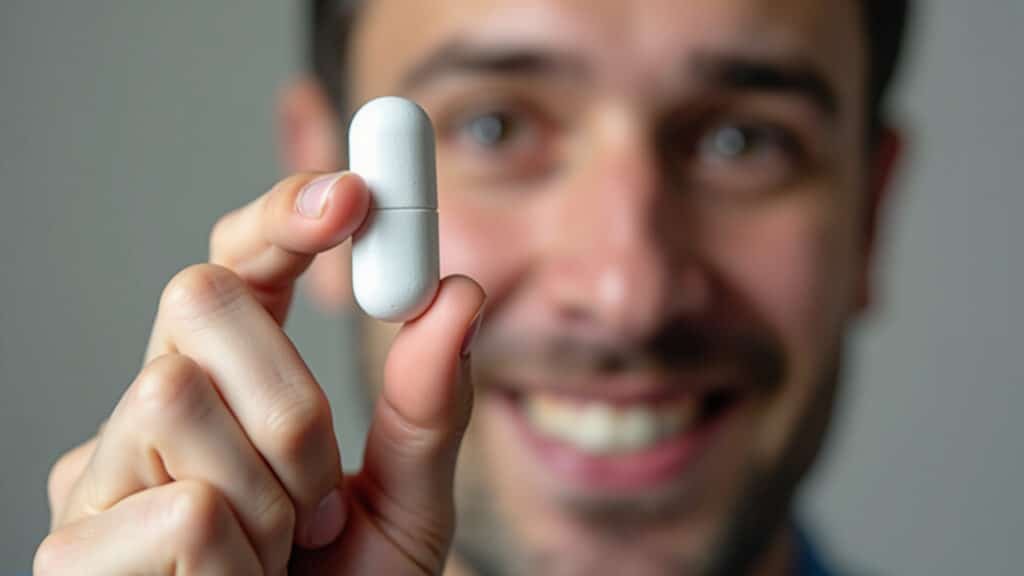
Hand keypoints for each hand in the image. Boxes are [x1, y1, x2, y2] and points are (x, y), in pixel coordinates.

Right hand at [35, 172, 485, 574]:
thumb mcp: (409, 500)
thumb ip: (427, 406)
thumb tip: (456, 291)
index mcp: (232, 380)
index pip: (236, 262)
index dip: (283, 215)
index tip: (354, 195)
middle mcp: (154, 407)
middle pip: (197, 295)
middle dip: (291, 394)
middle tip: (322, 492)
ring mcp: (104, 472)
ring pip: (177, 396)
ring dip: (274, 495)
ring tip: (278, 556)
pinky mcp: (76, 549)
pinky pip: (184, 509)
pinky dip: (243, 561)